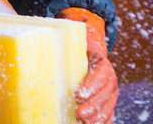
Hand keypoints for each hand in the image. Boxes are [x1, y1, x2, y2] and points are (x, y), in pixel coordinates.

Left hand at [57, 7, 117, 123]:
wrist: (89, 56)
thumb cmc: (75, 50)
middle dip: (93, 105)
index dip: (92, 84)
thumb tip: (42, 36)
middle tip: (80, 113)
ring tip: (85, 122)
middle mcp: (109, 77)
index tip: (79, 94)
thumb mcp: (72, 44)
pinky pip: (110, 114)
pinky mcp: (108, 102)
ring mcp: (110, 91)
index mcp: (101, 61)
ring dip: (98, 116)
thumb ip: (62, 42)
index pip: (101, 72)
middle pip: (106, 92)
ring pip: (109, 105)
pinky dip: (104, 121)